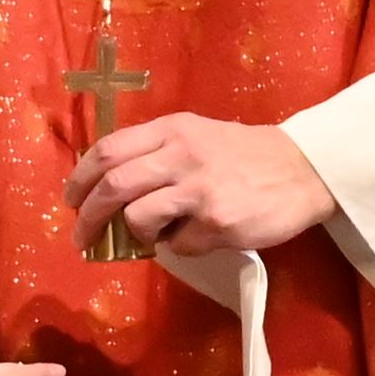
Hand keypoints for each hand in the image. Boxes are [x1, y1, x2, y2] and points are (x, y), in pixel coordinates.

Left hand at [66, 115, 333, 264]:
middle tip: (82, 237)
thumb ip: (157, 152)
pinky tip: (198, 236)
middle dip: (88, 217)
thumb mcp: (198, 136)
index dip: (80, 178)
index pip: (108, 149)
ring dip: (135, 234)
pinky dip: (177, 246)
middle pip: (113, 185)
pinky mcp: (217, 221)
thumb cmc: (245, 156)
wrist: (303, 170)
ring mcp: (199, 188)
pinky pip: (176, 243)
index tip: (71, 201)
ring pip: (138, 217)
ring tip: (150, 236)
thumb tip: (109, 189)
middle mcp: (181, 153)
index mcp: (172, 129)